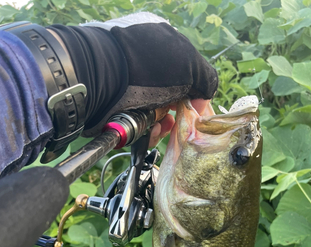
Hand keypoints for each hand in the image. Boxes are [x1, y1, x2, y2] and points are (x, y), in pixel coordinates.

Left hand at [49, 13, 217, 137]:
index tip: (197, 110)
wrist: (104, 77)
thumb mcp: (189, 63)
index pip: (184, 75)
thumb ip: (206, 80)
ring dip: (163, 127)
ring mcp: (130, 90)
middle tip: (179, 121)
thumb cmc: (148, 63)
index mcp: (161, 47)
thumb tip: (203, 103)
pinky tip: (149, 131)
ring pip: (156, 117)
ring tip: (161, 127)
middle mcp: (146, 69)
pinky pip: (139, 128)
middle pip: (171, 100)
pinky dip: (147, 133)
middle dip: (178, 115)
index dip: (193, 95)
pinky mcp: (118, 111)